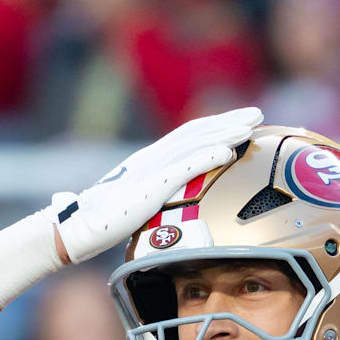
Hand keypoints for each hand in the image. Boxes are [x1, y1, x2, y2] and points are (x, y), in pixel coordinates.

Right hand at [52, 106, 262, 262]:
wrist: (81, 226)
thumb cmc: (102, 219)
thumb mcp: (133, 201)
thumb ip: (150, 193)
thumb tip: (163, 196)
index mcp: (148, 159)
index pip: (188, 135)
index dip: (215, 125)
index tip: (239, 120)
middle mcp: (152, 157)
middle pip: (196, 132)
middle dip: (228, 120)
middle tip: (257, 113)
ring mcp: (152, 170)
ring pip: (195, 145)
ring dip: (225, 134)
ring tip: (250, 128)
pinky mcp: (152, 186)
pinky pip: (186, 168)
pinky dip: (208, 158)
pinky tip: (227, 154)